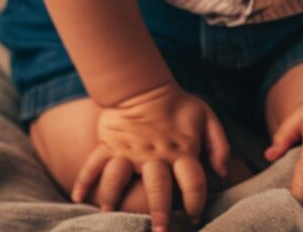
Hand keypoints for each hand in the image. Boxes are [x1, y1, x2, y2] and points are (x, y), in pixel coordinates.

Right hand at [71, 84, 229, 231]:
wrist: (142, 86)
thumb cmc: (177, 106)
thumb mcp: (205, 118)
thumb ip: (219, 145)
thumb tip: (223, 174)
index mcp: (181, 149)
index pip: (193, 180)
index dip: (196, 202)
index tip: (193, 217)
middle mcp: (154, 154)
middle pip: (157, 186)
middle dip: (159, 212)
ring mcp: (129, 150)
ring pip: (119, 176)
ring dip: (114, 196)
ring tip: (110, 214)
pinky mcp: (109, 145)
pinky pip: (94, 163)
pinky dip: (84, 179)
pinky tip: (78, 197)